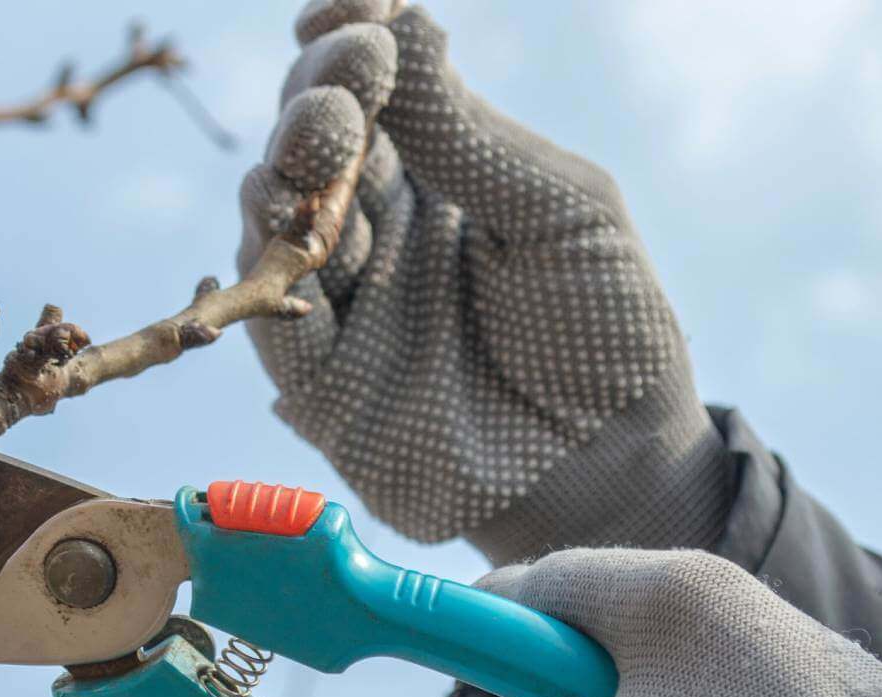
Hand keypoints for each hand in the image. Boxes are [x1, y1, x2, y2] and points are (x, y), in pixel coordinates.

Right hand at [242, 2, 730, 562]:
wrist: (612, 465)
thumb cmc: (603, 328)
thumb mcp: (558, 210)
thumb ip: (470, 132)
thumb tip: (397, 22)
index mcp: (438, 176)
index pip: (374, 91)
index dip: (350, 40)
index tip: (351, 8)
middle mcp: (378, 229)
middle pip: (313, 144)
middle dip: (320, 96)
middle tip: (350, 73)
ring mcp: (343, 302)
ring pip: (274, 219)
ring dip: (289, 166)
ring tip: (329, 132)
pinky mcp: (318, 381)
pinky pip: (269, 319)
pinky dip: (269, 269)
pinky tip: (293, 224)